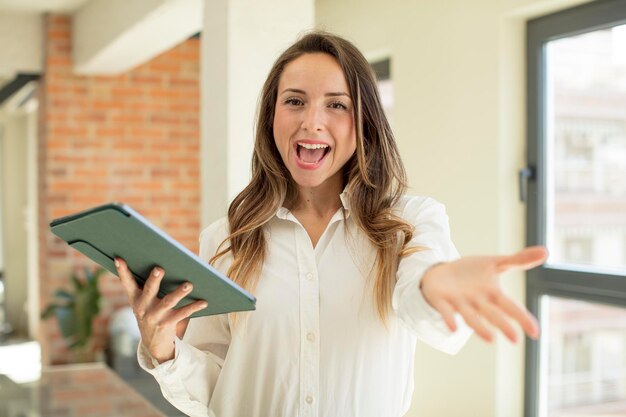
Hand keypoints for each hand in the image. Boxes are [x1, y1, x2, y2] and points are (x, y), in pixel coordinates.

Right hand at [114, 258, 207, 362]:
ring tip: (189, 284)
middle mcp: (143, 307)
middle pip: (149, 290)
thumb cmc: (151, 313)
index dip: (122, 271)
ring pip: (168, 302)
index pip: (127, 283)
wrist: (154, 343)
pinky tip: (203, 302)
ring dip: (179, 293)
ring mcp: (154, 317)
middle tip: (159, 268)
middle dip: (154, 279)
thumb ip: (148, 286)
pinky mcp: (167, 324)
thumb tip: (162, 263)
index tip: (119, 258)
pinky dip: (193, 307)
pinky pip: (182, 314)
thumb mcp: (144, 302)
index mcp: (135, 299)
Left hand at [420, 246, 547, 342]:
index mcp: (492, 295)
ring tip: (490, 339)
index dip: (522, 318)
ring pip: (470, 316)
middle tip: (515, 340)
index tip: (535, 333)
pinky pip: (446, 311)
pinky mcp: (441, 300)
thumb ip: (519, 260)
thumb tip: (547, 251)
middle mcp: (477, 302)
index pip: (510, 307)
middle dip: (503, 325)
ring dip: (479, 327)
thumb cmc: (470, 273)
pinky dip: (450, 319)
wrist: (440, 274)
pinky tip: (453, 328)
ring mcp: (459, 303)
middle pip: (492, 314)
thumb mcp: (495, 263)